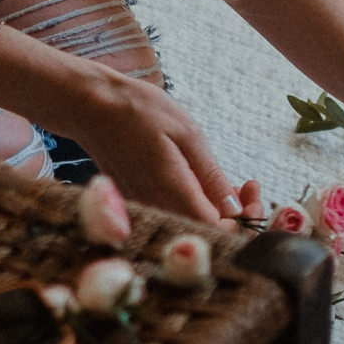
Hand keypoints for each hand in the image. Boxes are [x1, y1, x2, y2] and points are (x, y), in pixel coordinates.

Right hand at [52, 67, 239, 226]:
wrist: (91, 108)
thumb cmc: (137, 112)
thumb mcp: (186, 134)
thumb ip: (211, 176)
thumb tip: (235, 209)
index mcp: (174, 193)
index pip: (218, 232)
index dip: (244, 220)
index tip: (252, 192)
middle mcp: (158, 210)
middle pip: (207, 235)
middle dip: (238, 216)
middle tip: (248, 187)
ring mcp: (147, 210)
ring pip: (192, 227)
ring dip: (219, 212)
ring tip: (233, 184)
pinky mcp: (139, 206)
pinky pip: (176, 217)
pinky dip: (197, 207)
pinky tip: (206, 185)